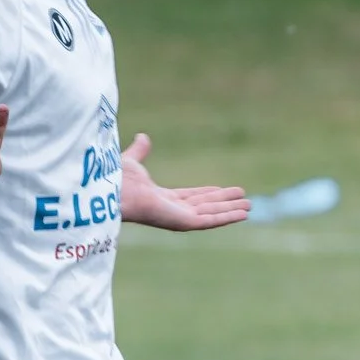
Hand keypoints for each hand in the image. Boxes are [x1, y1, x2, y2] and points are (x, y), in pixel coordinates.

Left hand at [119, 133, 248, 230]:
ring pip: (211, 215)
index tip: (223, 190)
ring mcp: (177, 218)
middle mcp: (170, 211)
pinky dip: (227, 217)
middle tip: (244, 199)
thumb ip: (139, 151)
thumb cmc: (115, 179)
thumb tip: (142, 137)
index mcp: (160, 198)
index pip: (190, 197)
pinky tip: (243, 214)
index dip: (208, 194)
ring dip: (230, 211)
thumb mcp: (132, 161)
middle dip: (224, 203)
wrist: (110, 189)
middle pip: (204, 207)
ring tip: (249, 206)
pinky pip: (209, 221)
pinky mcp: (182, 223)